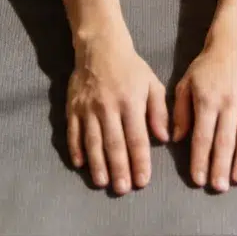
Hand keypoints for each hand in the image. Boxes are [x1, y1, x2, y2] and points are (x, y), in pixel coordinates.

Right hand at [67, 27, 168, 194]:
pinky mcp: (72, 106)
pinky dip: (75, 149)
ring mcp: (88, 107)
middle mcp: (108, 107)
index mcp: (130, 102)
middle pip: (114, 143)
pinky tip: (80, 164)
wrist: (100, 46)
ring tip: (102, 183)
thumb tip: (164, 138)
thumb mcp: (152, 84)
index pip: (136, 137)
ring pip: (92, 141)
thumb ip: (159, 111)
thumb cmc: (131, 68)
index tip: (143, 181)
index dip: (140, 161)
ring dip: (97, 164)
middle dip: (119, 169)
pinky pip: (73, 132)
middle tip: (122, 189)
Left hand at [172, 37, 236, 191]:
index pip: (202, 137)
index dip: (200, 160)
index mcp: (207, 101)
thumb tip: (175, 138)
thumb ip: (180, 111)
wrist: (236, 44)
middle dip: (221, 167)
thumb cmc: (207, 66)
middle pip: (224, 142)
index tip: (198, 180)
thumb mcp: (186, 83)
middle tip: (219, 187)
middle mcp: (228, 104)